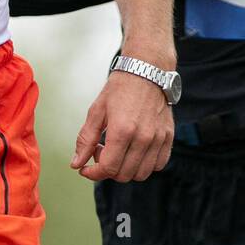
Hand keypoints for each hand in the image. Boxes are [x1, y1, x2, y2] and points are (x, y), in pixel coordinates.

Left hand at [71, 68, 173, 183]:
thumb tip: (76, 164)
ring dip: (126, 170)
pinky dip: (144, 165)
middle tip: (101, 151)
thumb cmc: (120, 88)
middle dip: (108, 170)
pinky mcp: (168, 136)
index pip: (108, 168)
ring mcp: (158, 138)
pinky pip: (158, 164)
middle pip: (123, 175)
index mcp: (122, 131)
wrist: (146, 70)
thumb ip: (85, 140)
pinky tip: (135, 152)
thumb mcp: (96, 111)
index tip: (85, 169)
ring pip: (141, 174)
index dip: (93, 174)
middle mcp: (143, 137)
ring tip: (118, 151)